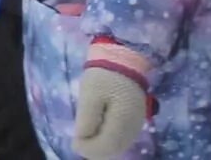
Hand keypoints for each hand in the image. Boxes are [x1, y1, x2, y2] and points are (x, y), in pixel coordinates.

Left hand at [73, 40, 150, 159]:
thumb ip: (86, 121)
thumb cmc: (104, 76)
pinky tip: (97, 134)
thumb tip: (80, 142)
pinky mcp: (135, 122)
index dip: (87, 148)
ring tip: (85, 137)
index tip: (74, 141)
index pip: (105, 146)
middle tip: (78, 140)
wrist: (124, 61)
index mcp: (122, 121)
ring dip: (101, 146)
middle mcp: (133, 128)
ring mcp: (136, 126)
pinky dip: (109, 141)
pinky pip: (122, 140)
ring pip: (118, 147)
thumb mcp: (90, 96)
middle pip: (112, 150)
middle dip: (94, 149)